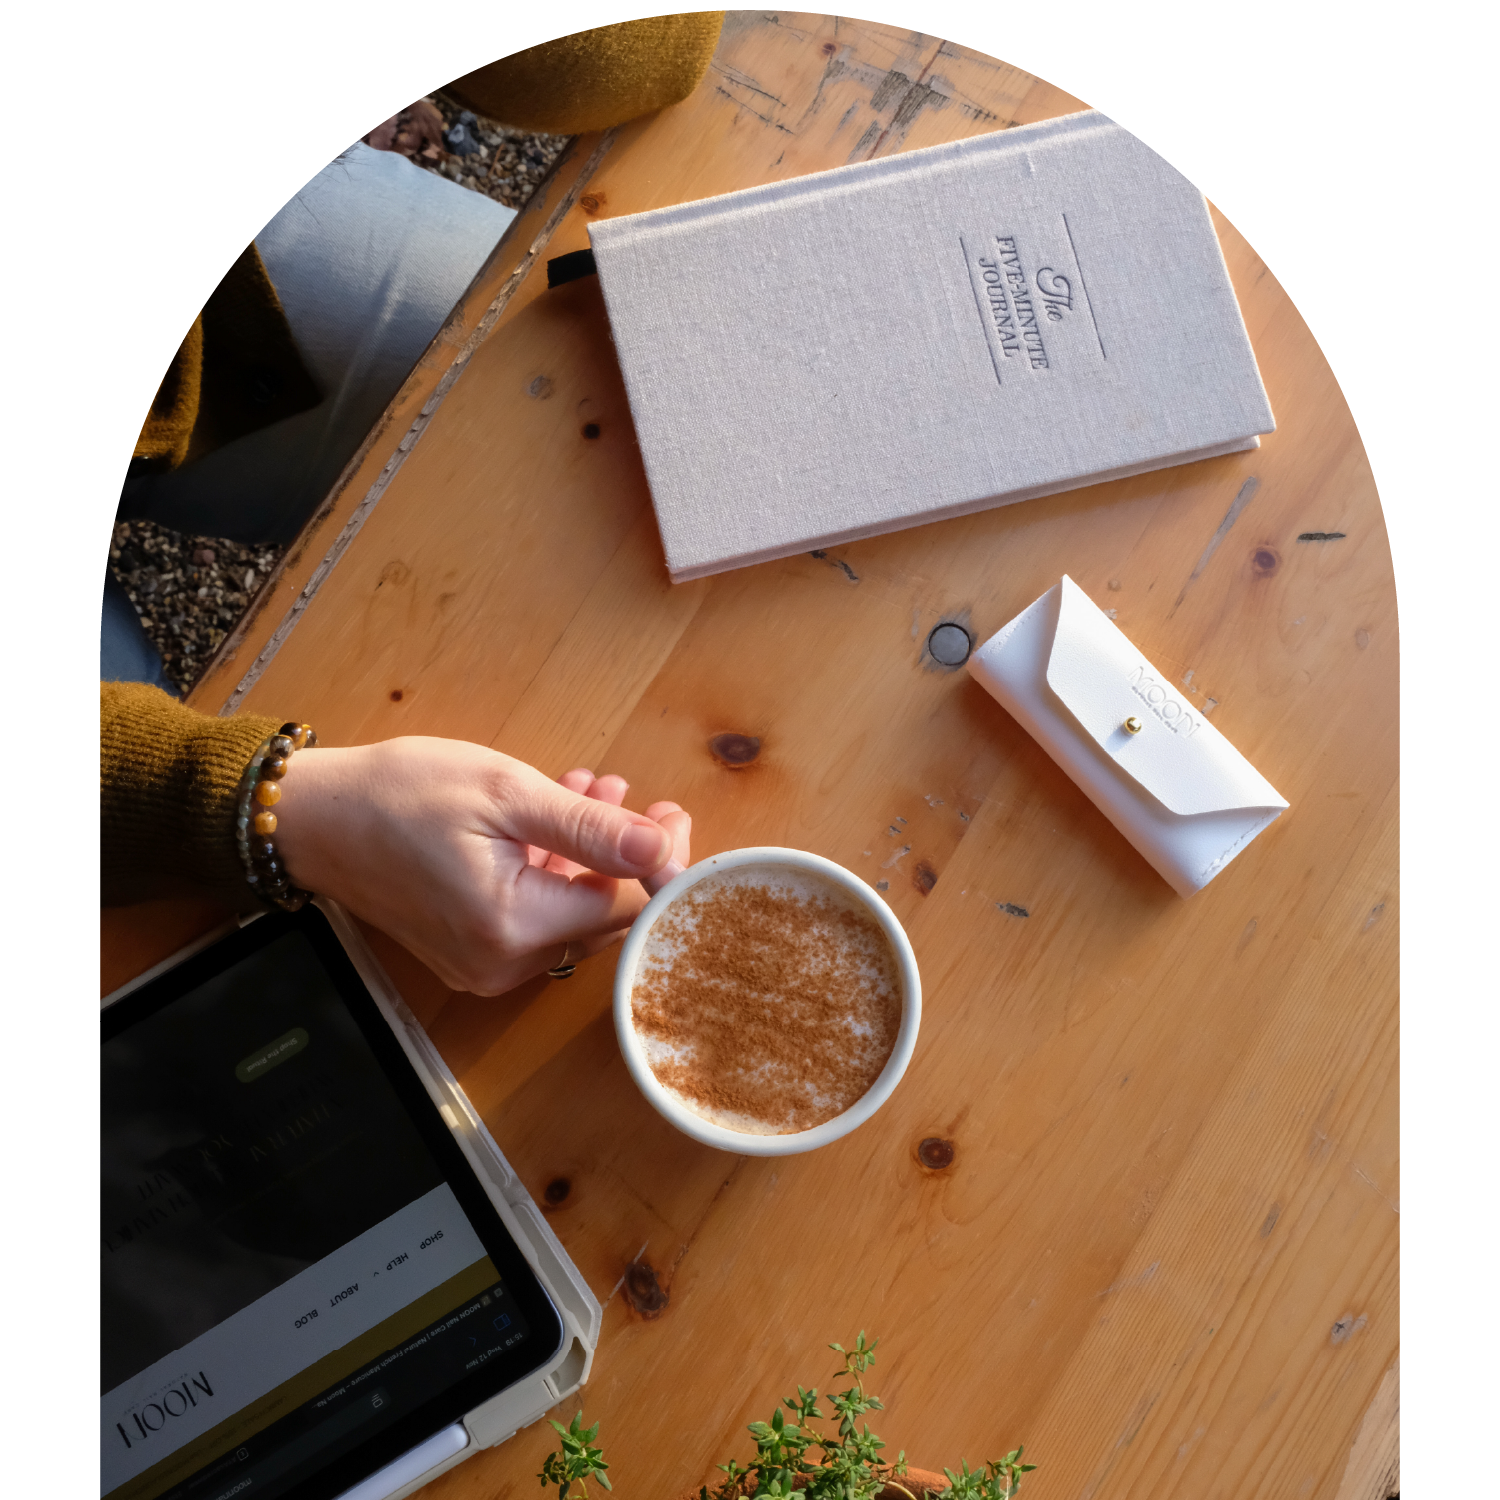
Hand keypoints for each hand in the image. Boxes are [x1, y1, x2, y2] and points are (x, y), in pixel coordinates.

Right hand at [275, 737, 690, 994]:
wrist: (312, 818)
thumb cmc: (400, 795)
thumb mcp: (506, 793)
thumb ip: (590, 830)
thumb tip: (662, 850)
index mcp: (514, 928)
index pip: (625, 909)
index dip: (659, 863)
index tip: (673, 814)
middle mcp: (502, 965)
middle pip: (601, 919)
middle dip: (627, 856)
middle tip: (641, 800)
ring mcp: (482, 966)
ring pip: (569, 914)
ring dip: (590, 856)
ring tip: (595, 793)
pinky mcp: (468, 954)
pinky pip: (534, 917)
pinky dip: (553, 872)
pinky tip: (557, 821)